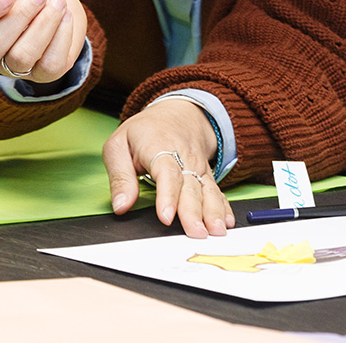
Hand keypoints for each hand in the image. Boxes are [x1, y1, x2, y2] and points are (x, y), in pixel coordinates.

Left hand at [103, 97, 232, 238]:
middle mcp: (184, 158)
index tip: (166, 218)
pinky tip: (227, 221)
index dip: (167, 196)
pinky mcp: (206, 175)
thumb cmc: (144, 131)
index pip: (166, 173)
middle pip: (190, 187)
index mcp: (159, 148)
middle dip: (194, 212)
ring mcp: (198, 167)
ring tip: (216, 231)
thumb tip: (121, 206)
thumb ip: (120, 178)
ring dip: (213, 212)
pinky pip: (216, 192)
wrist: (178, 112)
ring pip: (207, 190)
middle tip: (196, 233)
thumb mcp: (118, 145)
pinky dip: (224, 207)